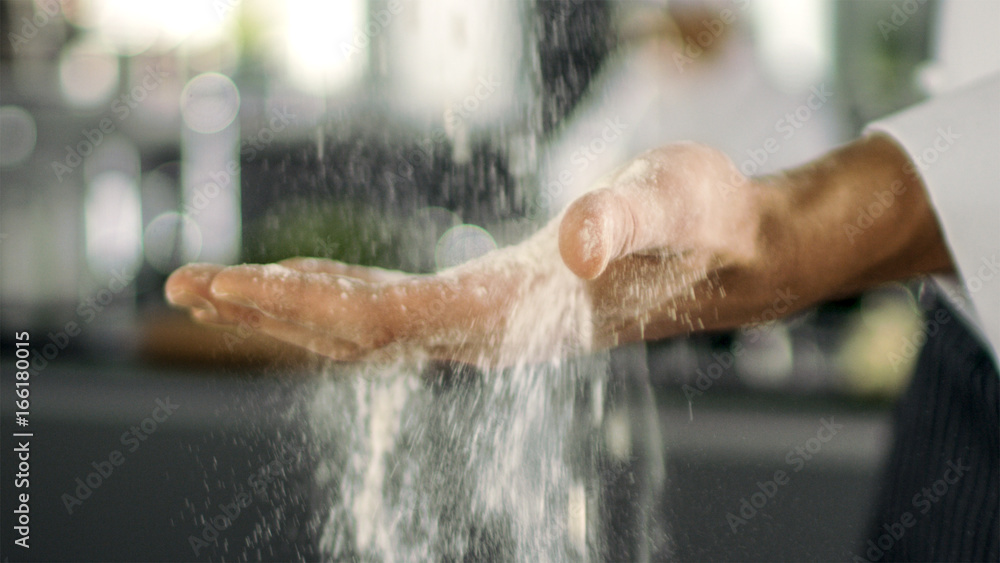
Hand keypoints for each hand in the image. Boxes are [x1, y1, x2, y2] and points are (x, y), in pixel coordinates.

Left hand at [166, 137, 951, 366]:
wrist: (733, 253)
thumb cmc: (708, 221)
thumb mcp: (677, 196)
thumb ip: (633, 218)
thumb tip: (581, 246)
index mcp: (517, 310)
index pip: (387, 316)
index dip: (303, 302)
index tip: (226, 287)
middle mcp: (493, 327)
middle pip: (359, 330)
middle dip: (272, 311)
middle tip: (184, 286)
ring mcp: (492, 317)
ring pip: (371, 326)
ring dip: (295, 307)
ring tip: (223, 288)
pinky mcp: (494, 299)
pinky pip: (398, 307)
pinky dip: (341, 294)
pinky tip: (311, 281)